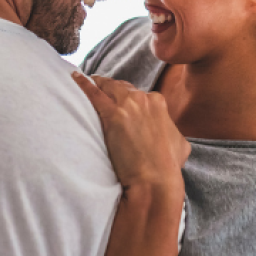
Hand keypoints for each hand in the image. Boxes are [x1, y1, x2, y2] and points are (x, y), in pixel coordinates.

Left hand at [72, 72, 189, 196]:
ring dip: (97, 83)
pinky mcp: (112, 115)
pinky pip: (93, 94)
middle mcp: (143, 99)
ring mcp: (127, 105)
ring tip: (87, 80)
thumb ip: (171, 130)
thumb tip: (168, 131)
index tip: (121, 101)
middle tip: (101, 87)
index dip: (128, 97)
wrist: (155, 178)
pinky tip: (75, 77)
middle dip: (111, 87)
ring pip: (107, 87)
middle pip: (121, 88)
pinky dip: (83, 84)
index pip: (138, 93)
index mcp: (159, 103)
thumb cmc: (168, 166)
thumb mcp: (180, 142)